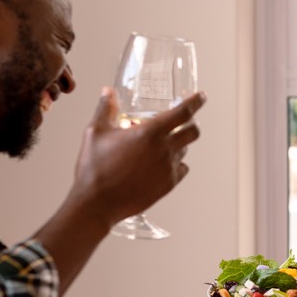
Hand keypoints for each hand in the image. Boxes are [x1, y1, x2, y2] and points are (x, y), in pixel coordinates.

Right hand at [73, 88, 204, 227]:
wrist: (97, 204)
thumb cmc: (94, 168)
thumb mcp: (96, 132)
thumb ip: (105, 109)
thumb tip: (107, 92)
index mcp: (150, 133)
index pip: (183, 112)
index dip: (196, 102)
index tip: (202, 96)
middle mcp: (164, 150)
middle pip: (193, 132)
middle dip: (192, 124)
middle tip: (184, 121)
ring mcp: (168, 169)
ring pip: (184, 151)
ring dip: (178, 144)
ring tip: (160, 145)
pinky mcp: (168, 185)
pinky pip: (181, 169)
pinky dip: (175, 163)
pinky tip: (160, 163)